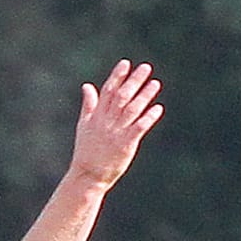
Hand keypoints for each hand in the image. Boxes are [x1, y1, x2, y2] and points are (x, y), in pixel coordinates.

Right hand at [69, 60, 161, 188]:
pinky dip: (148, 118)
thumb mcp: (83, 126)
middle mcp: (106, 122)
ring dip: (144, 96)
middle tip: (146, 68)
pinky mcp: (125, 144)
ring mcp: (116, 133)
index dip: (117, 77)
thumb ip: (88, 105)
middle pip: (121, 97)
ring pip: (131, 110)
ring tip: (156, 83)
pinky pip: (139, 128)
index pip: (107, 91)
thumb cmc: (86, 152)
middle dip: (133, 81)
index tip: (126, 63)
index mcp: (96, 116)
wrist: (87, 176)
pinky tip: (158, 108)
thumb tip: (87, 85)